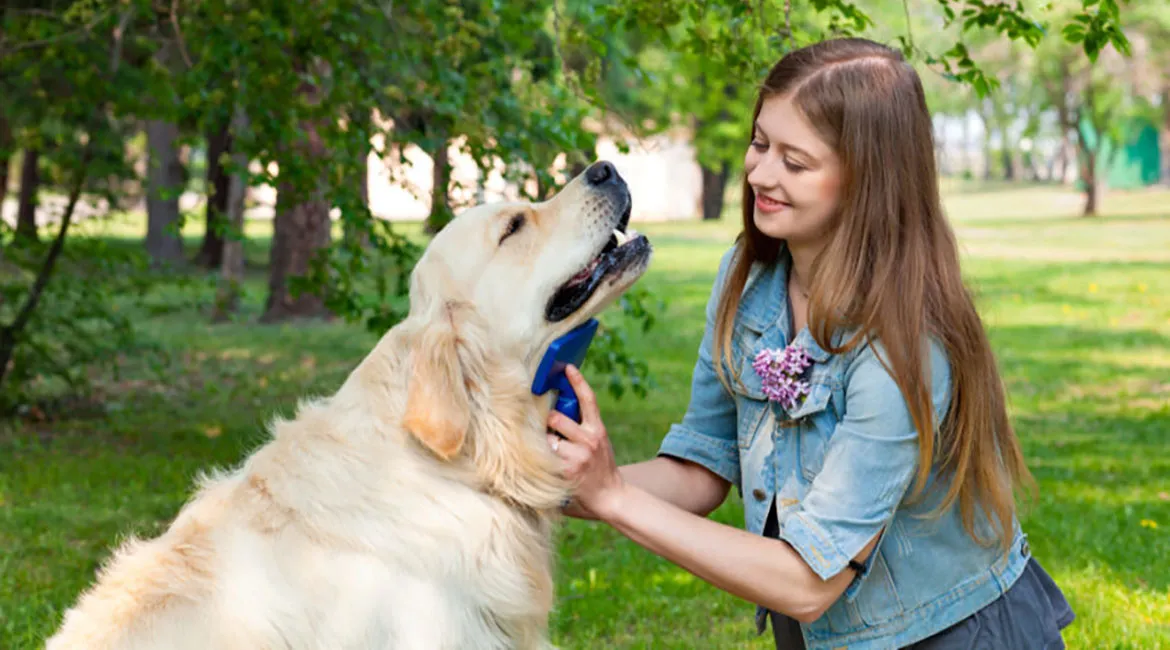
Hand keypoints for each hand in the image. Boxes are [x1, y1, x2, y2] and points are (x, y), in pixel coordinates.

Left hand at [546, 364, 626, 521]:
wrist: (611, 496)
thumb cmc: (600, 466)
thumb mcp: (599, 441)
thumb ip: (582, 426)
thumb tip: (561, 403)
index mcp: (597, 430)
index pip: (588, 400)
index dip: (578, 382)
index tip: (568, 367)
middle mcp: (588, 440)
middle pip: (556, 418)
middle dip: (546, 419)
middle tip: (539, 421)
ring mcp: (575, 457)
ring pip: (547, 438)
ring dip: (541, 440)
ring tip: (538, 445)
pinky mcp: (565, 472)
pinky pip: (544, 457)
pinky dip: (537, 457)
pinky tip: (533, 460)